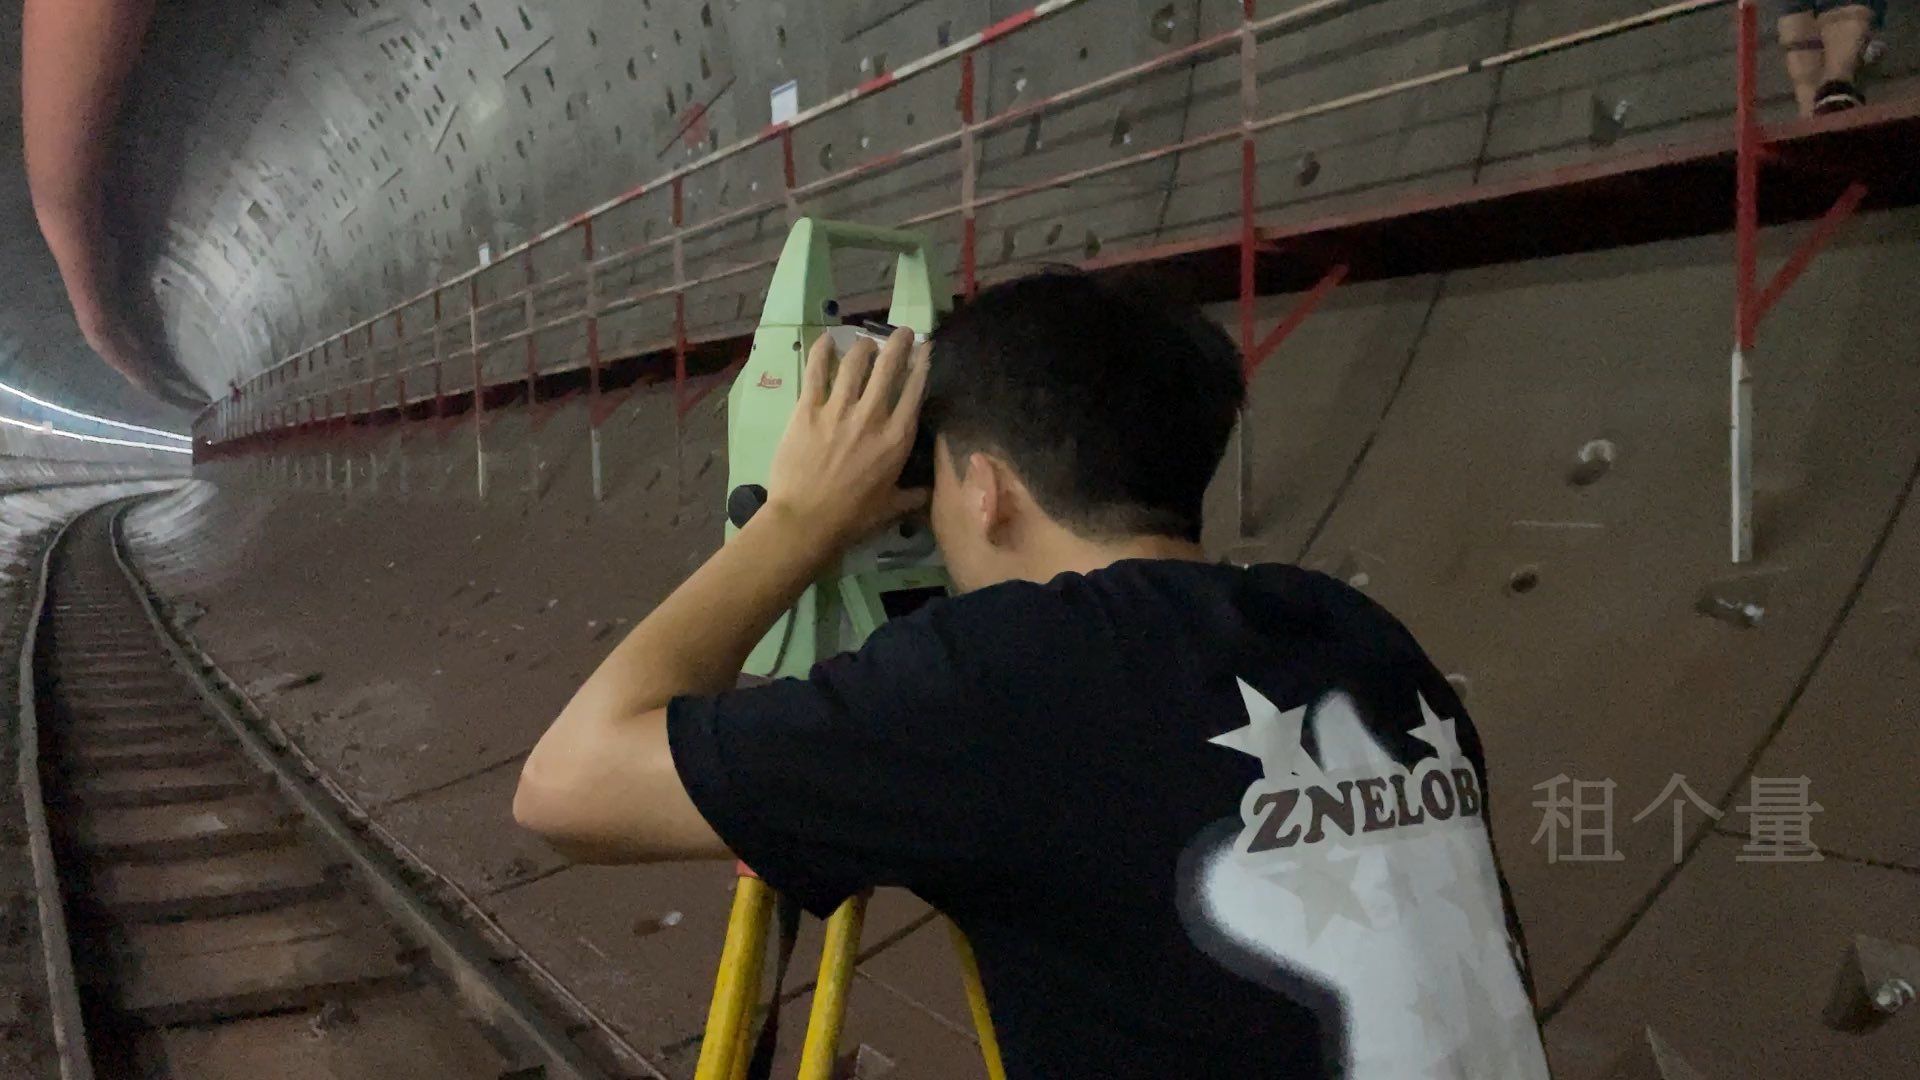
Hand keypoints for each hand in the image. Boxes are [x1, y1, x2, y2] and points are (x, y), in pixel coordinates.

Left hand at [764, 325, 930, 550]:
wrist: (806, 521)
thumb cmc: (852, 518)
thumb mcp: (892, 508)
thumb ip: (914, 495)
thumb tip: (930, 492)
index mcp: (896, 438)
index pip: (915, 389)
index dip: (923, 364)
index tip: (926, 349)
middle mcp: (871, 416)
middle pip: (889, 366)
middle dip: (899, 344)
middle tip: (903, 333)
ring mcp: (837, 410)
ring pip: (855, 362)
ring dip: (864, 346)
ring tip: (866, 342)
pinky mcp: (807, 410)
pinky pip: (817, 372)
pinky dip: (823, 352)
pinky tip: (827, 340)